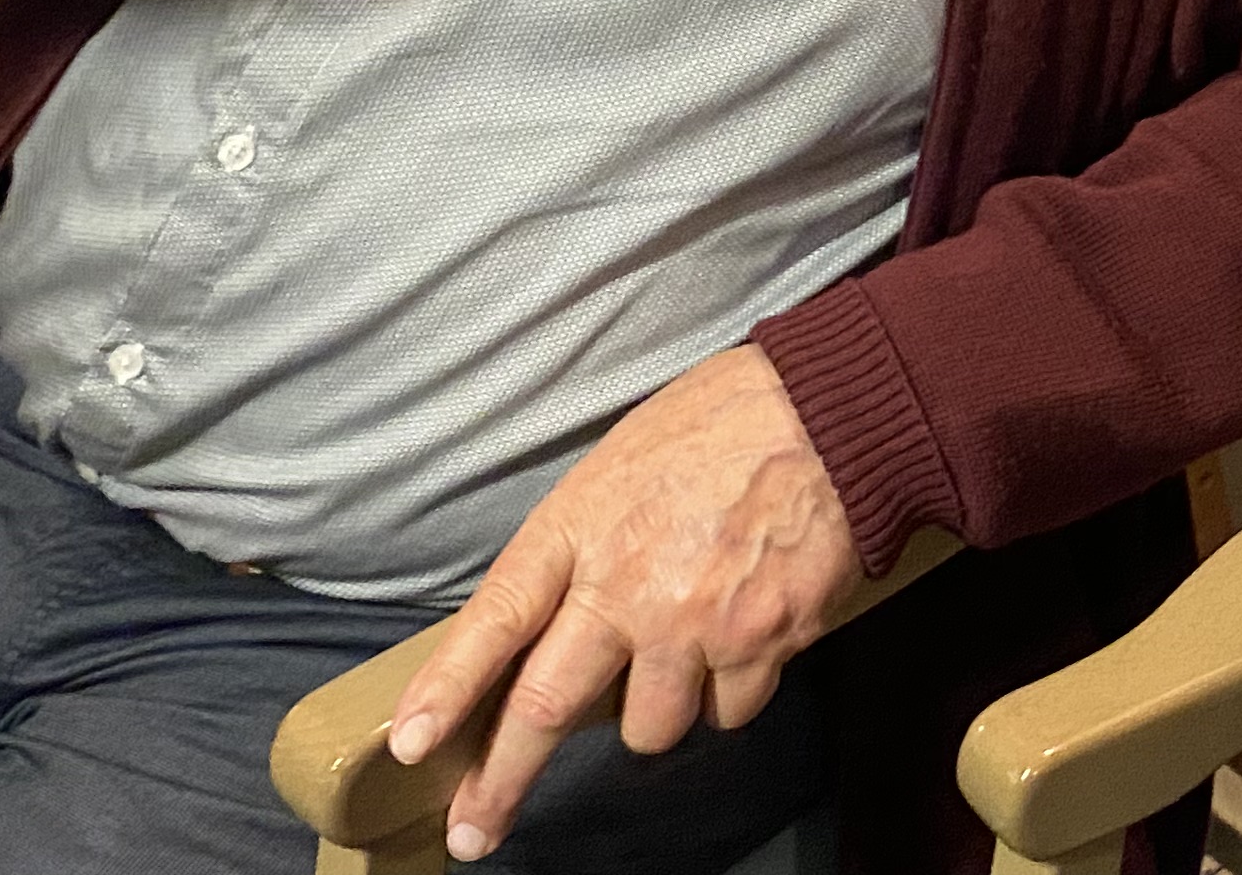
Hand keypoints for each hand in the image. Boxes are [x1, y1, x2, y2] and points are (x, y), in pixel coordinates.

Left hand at [389, 344, 861, 862]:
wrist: (831, 410)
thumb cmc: (722, 422)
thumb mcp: (617, 464)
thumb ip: (579, 546)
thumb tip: (547, 630)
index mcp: (582, 525)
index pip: (495, 620)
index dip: (447, 690)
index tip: (410, 744)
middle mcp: (629, 584)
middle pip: (547, 707)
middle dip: (500, 782)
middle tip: (473, 830)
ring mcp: (696, 622)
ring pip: (650, 729)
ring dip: (656, 710)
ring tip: (683, 651)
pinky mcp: (763, 643)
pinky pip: (729, 712)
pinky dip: (730, 691)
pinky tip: (743, 635)